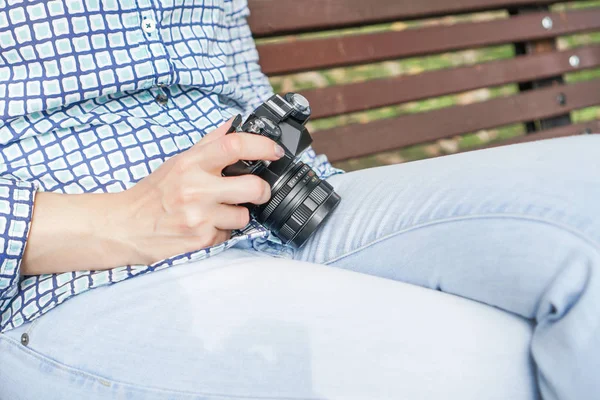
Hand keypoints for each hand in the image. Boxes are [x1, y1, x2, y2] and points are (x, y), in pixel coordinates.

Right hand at [113, 119, 285, 264]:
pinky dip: (222, 232)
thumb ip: (208, 144)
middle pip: (253, 187)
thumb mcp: (177, 162)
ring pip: (244, 216)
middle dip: (261, 190)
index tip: (275, 151)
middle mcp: (195, 189)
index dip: (262, 146)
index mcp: (190, 164)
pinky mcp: (200, 241)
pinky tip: (205, 227)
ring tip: (217, 212)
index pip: (234, 146)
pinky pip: (228, 235)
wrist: (125, 227)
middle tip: (255, 191)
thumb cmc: (153, 195)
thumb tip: (233, 123)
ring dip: (236, 215)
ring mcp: (199, 217)